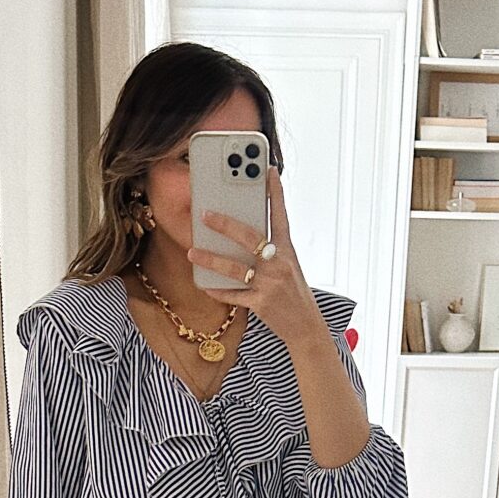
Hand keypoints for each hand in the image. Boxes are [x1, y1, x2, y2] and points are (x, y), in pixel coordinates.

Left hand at [188, 167, 326, 351]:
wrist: (306, 327)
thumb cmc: (294, 293)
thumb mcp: (288, 266)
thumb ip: (270, 250)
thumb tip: (243, 235)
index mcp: (287, 250)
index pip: (281, 215)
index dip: (275, 192)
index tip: (267, 170)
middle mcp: (279, 263)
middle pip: (250, 237)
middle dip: (225, 224)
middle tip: (204, 213)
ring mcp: (270, 284)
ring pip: (235, 268)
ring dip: (210, 259)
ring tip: (192, 252)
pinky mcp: (261, 303)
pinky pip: (233, 295)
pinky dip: (217, 290)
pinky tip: (204, 284)